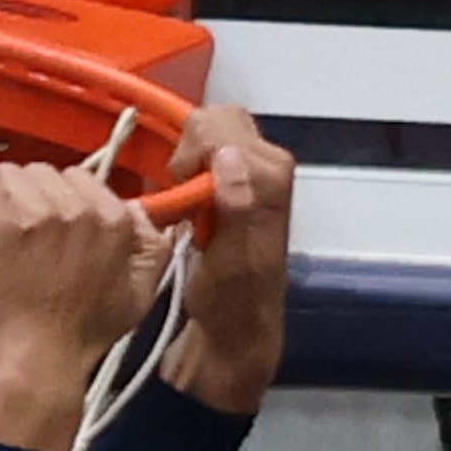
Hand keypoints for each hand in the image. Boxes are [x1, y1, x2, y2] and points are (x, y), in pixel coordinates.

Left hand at [0, 163, 173, 450]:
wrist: (36, 369)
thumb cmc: (80, 341)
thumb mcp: (139, 298)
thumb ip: (150, 251)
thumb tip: (143, 214)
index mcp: (117, 221)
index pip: (82, 180)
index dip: (62, 204)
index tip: (51, 233)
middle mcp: (82, 207)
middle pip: (45, 172)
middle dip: (34, 199)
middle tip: (26, 243)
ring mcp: (39, 211)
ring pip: (11, 174)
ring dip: (2, 200)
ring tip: (3, 240)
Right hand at [160, 106, 295, 414]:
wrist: (235, 332)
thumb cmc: (231, 303)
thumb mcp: (230, 263)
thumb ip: (234, 208)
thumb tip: (228, 156)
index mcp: (270, 175)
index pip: (218, 125)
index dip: (189, 153)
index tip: (181, 192)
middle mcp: (268, 164)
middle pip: (217, 119)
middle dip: (188, 150)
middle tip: (182, 196)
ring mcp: (254, 172)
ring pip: (211, 131)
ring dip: (188, 161)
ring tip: (187, 205)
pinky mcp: (238, 182)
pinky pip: (208, 151)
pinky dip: (190, 170)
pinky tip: (191, 205)